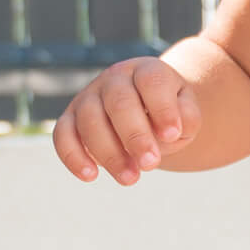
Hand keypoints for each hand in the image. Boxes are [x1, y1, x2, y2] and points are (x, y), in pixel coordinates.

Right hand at [53, 56, 199, 185]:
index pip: (152, 82)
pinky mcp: (70, 117)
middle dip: (135, 137)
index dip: (162, 108)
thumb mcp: (187, 115)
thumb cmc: (169, 116)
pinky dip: (73, 156)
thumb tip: (169, 132)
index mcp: (148, 71)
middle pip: (119, 102)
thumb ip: (186, 119)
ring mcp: (89, 96)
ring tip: (131, 179)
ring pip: (90, 120)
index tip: (173, 135)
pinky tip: (91, 176)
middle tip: (150, 164)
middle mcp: (115, 78)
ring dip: (109, 153)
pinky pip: (62, 134)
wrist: (148, 113)